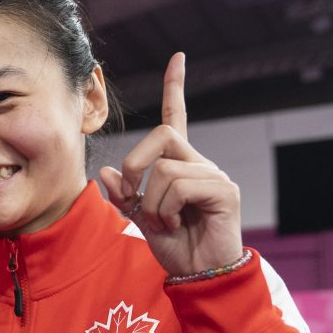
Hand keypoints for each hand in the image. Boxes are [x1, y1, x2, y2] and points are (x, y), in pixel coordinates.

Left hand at [98, 53, 243, 277]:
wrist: (198, 274)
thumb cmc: (174, 247)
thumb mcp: (139, 219)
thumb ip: (124, 196)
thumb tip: (109, 172)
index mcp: (180, 165)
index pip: (176, 119)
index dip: (175, 89)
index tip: (177, 58)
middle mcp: (199, 164)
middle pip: (161, 135)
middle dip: (136, 163)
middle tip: (134, 195)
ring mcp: (214, 176)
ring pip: (165, 169)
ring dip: (151, 202)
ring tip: (164, 222)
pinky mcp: (224, 191)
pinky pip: (180, 185)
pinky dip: (167, 208)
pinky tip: (176, 223)